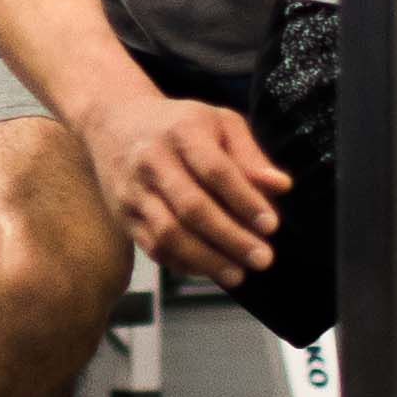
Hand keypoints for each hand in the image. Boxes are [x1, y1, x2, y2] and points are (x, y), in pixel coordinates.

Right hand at [80, 86, 290, 287]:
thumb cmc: (179, 124)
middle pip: (192, 207)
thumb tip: (281, 186)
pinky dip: (182, 263)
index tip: (271, 225)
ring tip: (238, 274)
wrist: (115, 121)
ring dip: (207, 259)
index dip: (245, 200)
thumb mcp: (219, 123)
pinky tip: (208, 269)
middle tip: (262, 258)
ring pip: (169, 234)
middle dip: (231, 238)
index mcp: (182, 131)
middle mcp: (153, 160)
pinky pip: (153, 247)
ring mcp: (134, 191)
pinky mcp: (124, 215)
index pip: (216, 170)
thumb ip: (250, 155)